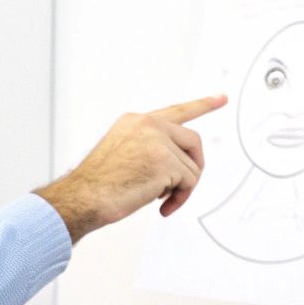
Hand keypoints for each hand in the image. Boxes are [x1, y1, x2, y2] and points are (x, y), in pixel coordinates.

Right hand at [35, 94, 226, 242]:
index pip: (177, 110)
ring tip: (159, 200)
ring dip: (182, 189)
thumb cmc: (99, 186)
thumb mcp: (124, 155)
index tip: (220, 98)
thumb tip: (182, 165)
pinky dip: (181, 198)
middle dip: (194, 166)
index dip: (202, 105)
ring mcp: (157, 140)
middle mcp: (148, 124)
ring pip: (193, 167)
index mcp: (136, 121)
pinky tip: (161, 206)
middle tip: (182, 188)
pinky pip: (190, 182)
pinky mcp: (165, 161)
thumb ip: (152, 149)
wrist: (83, 198)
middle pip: (193, 141)